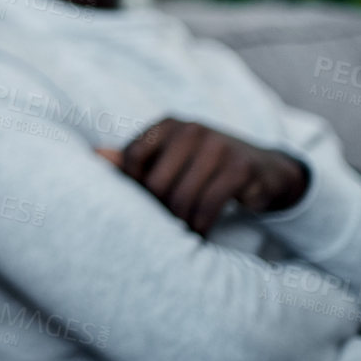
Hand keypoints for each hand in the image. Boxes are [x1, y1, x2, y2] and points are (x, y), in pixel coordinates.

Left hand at [102, 118, 309, 235]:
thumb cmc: (205, 167)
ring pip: (181, 197)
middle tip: (164, 229)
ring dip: (180, 224)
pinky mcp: (240, 168)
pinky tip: (201, 235)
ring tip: (181, 236)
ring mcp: (218, 146)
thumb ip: (135, 159)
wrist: (266, 171)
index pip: (132, 156)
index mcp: (168, 124)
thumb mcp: (172, 158)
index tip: (143, 205)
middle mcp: (191, 129)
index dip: (133, 187)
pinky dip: (201, 226)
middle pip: (155, 182)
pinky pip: (208, 205)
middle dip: (158, 211)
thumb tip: (93, 154)